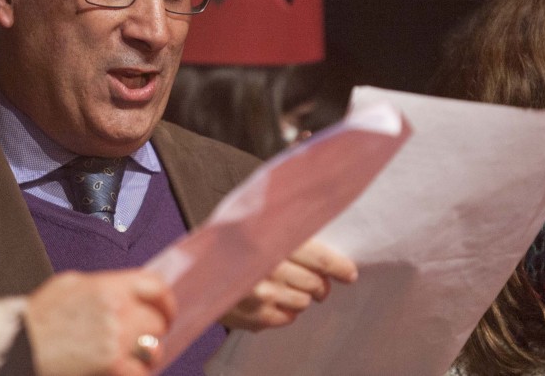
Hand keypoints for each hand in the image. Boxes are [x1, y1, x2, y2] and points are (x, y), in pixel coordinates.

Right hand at [25, 269, 176, 375]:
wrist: (18, 347)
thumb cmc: (37, 320)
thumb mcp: (68, 285)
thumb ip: (101, 285)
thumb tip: (126, 290)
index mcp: (107, 287)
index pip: (155, 286)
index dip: (165, 301)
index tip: (165, 311)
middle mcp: (117, 310)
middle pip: (157, 320)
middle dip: (150, 333)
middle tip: (140, 341)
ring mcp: (117, 341)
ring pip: (153, 349)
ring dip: (145, 356)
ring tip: (128, 359)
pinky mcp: (114, 367)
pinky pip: (141, 373)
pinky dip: (134, 373)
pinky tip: (118, 371)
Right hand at [221, 238, 356, 331]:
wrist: (195, 267)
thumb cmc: (230, 243)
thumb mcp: (257, 226)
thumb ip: (287, 231)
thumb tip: (325, 240)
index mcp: (270, 239)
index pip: (320, 259)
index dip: (339, 267)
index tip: (349, 274)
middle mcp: (266, 268)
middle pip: (314, 283)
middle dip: (320, 284)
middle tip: (318, 283)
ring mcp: (259, 295)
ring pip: (303, 302)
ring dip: (302, 297)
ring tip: (290, 289)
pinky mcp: (253, 317)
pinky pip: (287, 318)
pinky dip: (287, 310)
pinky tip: (275, 299)